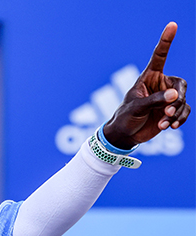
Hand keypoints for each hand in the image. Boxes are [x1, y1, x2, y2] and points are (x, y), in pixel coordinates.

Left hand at [103, 22, 189, 148]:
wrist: (125, 135)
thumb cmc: (125, 117)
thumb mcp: (137, 107)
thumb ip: (155, 100)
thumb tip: (175, 94)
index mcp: (149, 77)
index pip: (159, 56)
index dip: (166, 41)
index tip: (172, 25)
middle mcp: (160, 84)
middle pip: (180, 84)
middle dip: (177, 99)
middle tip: (167, 112)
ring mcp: (167, 97)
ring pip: (183, 99)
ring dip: (176, 112)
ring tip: (165, 123)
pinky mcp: (172, 110)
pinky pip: (185, 110)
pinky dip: (180, 119)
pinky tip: (171, 127)